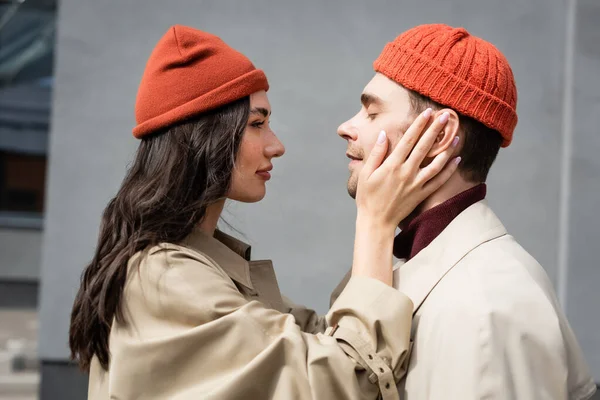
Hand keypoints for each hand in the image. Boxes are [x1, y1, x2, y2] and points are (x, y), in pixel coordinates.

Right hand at [356, 108, 459, 230]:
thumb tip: (385, 135)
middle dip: (436, 130)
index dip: (419, 125)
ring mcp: (416, 184)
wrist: (376, 222)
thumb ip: (376, 153)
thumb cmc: (367, 197)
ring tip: (456, 136)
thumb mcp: (365, 174)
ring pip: (436, 163)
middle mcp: (406, 173)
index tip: (427, 112)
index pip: (408, 140)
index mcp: (392, 166)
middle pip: (425, 147)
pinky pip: (439, 181)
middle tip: (446, 116)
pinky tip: (456, 160)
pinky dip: (449, 170)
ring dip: (448, 149)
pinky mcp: (422, 194)